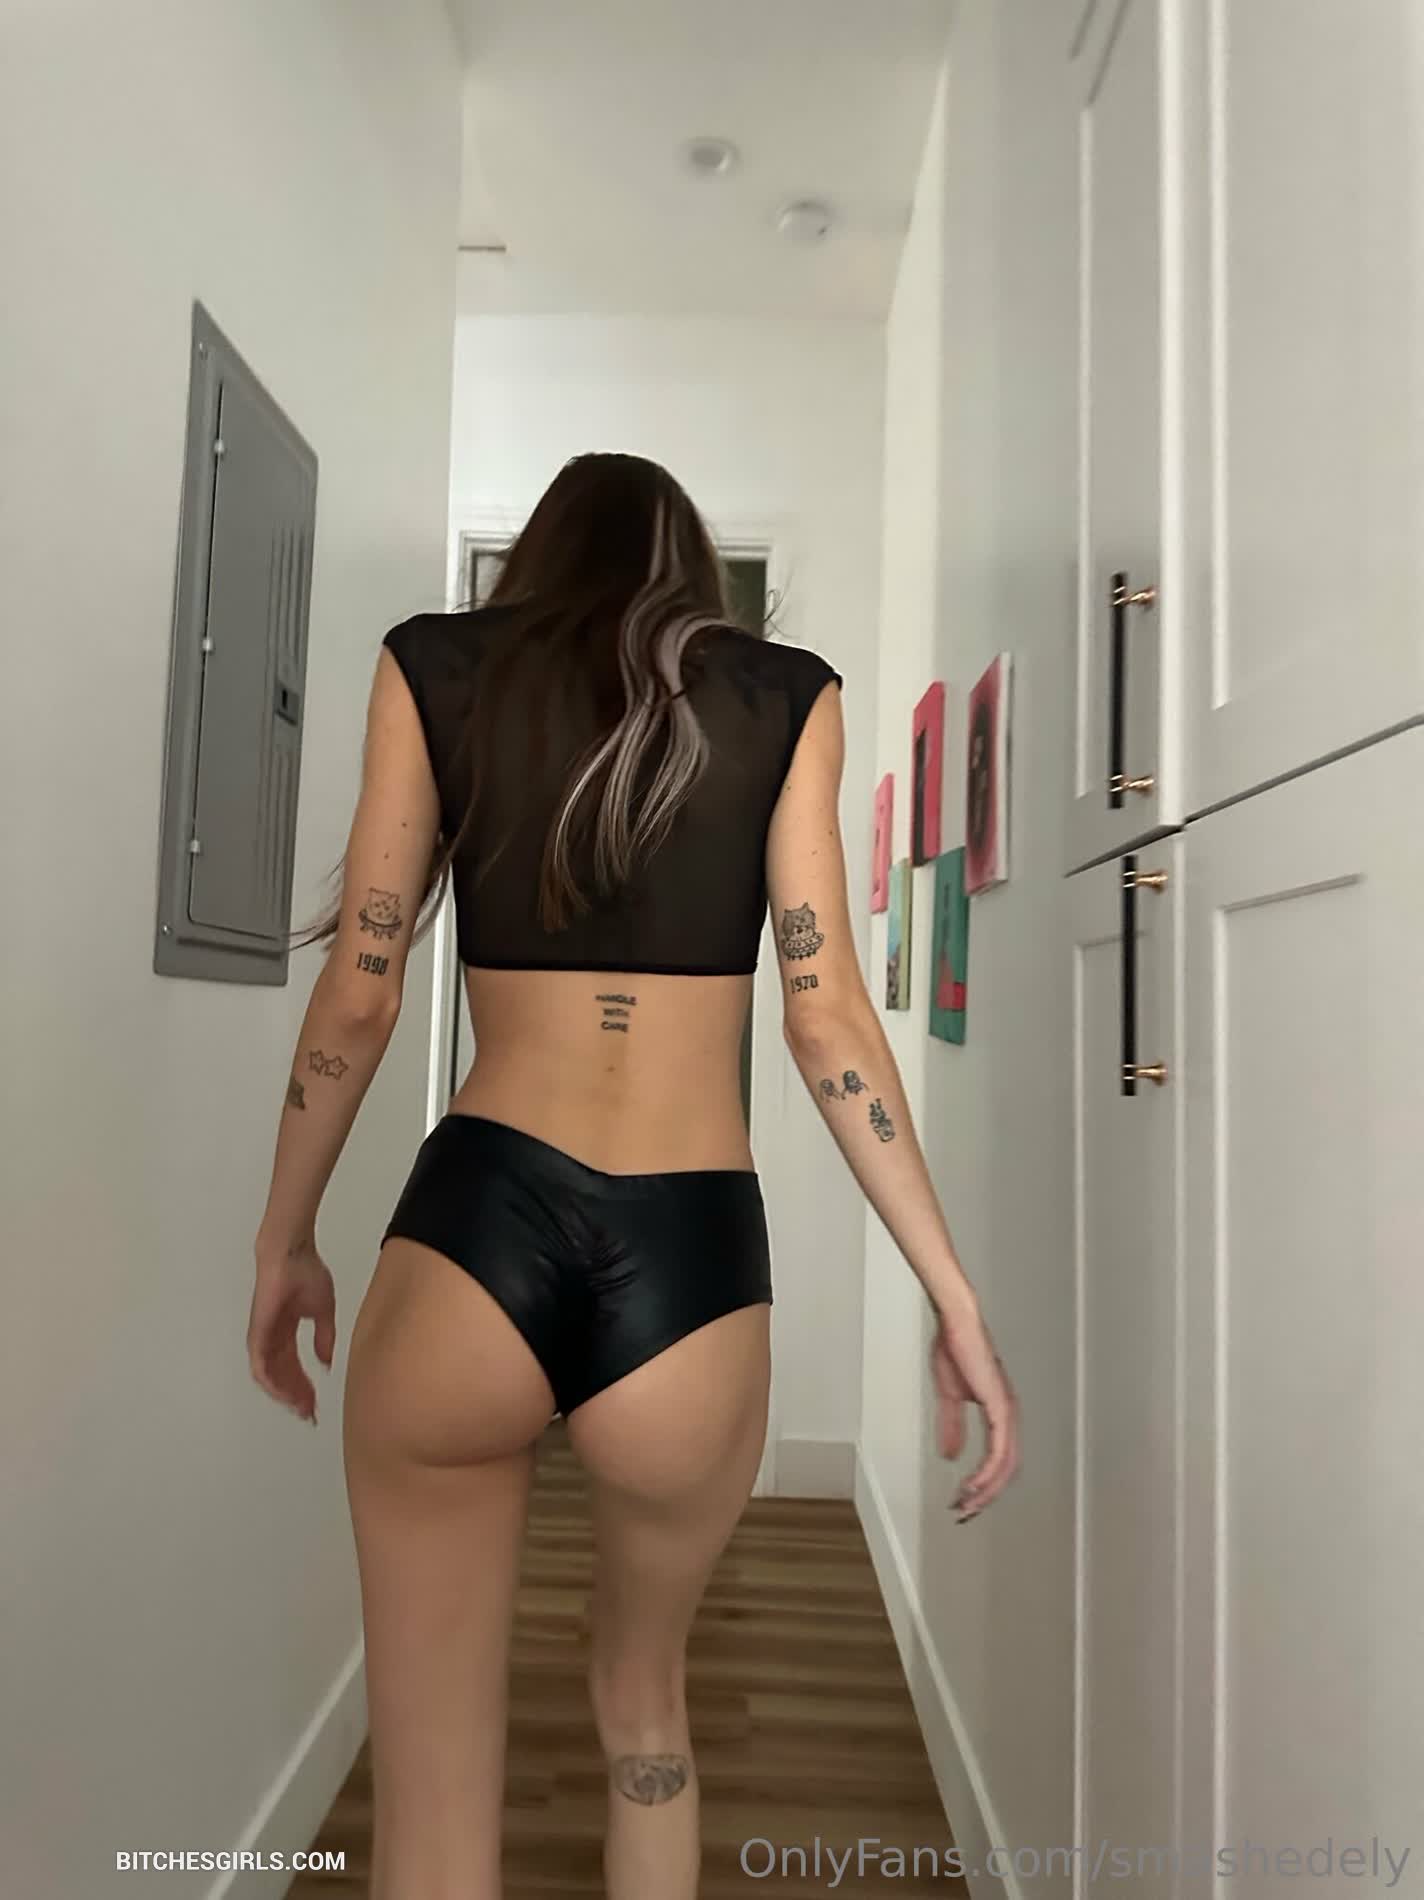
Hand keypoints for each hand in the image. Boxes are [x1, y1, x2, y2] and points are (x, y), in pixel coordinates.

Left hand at [247, 1239, 336, 1423]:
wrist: (291, 1254)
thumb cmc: (305, 1272)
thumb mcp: (323, 1311)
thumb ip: (324, 1338)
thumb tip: (326, 1362)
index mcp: (286, 1332)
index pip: (294, 1367)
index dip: (305, 1388)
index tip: (315, 1404)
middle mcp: (272, 1338)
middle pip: (282, 1377)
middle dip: (297, 1397)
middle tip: (309, 1413)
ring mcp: (263, 1337)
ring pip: (270, 1377)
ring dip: (285, 1395)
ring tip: (300, 1408)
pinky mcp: (258, 1334)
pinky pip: (260, 1366)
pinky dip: (271, 1383)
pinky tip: (283, 1394)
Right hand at [929, 1303, 1019, 1520]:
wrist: (956, 1324)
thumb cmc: (955, 1349)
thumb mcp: (949, 1396)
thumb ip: (952, 1426)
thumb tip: (953, 1454)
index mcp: (999, 1411)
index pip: (999, 1459)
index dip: (984, 1483)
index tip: (964, 1499)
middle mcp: (1008, 1414)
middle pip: (1006, 1470)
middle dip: (985, 1496)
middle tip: (964, 1511)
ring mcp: (1007, 1412)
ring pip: (1005, 1466)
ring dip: (985, 1490)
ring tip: (965, 1503)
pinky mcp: (999, 1408)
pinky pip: (999, 1451)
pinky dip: (987, 1473)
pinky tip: (973, 1484)